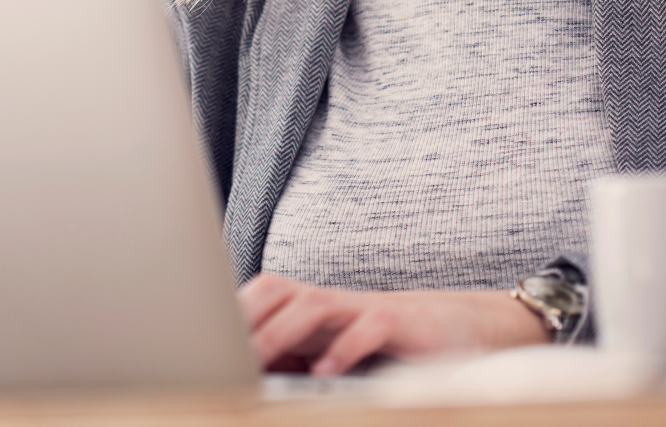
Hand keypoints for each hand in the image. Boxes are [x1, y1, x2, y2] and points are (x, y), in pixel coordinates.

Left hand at [237, 273, 550, 376]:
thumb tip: (252, 374)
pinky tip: (327, 372)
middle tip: (222, 352)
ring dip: (283, 330)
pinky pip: (370, 327)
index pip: (264, 292)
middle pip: (279, 291)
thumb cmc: (388, 341)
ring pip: (315, 304)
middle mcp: (335, 302)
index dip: (234, 309)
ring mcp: (367, 308)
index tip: (203, 337)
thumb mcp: (336, 349)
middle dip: (248, 318)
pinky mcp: (401, 324)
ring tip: (259, 360)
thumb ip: (298, 356)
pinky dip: (346, 348)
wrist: (461, 327)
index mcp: (314, 307)